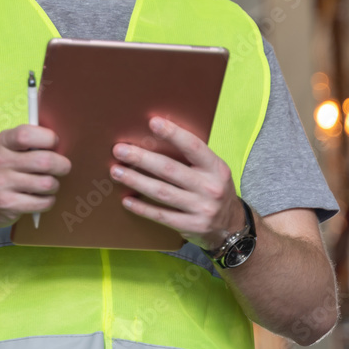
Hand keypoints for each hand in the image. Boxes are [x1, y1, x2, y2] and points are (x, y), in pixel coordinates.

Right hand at [0, 125, 71, 229]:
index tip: (53, 144)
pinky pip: (43, 202)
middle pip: (45, 161)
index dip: (48, 138)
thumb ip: (32, 143)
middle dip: (62, 165)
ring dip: (54, 185)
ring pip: (47, 183)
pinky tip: (41, 198)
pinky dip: (48, 201)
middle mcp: (0, 161)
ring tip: (49, 185)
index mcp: (3, 142)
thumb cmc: (6, 171)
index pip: (27, 135)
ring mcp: (1, 183)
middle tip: (63, 167)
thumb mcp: (10, 150)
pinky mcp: (7, 204)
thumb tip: (61, 144)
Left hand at [109, 116, 243, 249]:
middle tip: (120, 150)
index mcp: (216, 168)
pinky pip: (161, 216)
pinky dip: (142, 208)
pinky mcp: (191, 227)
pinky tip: (127, 199)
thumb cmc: (213, 189)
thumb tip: (156, 136)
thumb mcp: (212, 170)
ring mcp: (201, 209)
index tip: (153, 122)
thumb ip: (191, 157)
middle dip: (142, 158)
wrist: (232, 226)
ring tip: (117, 171)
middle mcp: (210, 188)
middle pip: (170, 170)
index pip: (193, 147)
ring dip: (136, 180)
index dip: (173, 133)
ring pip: (162, 192)